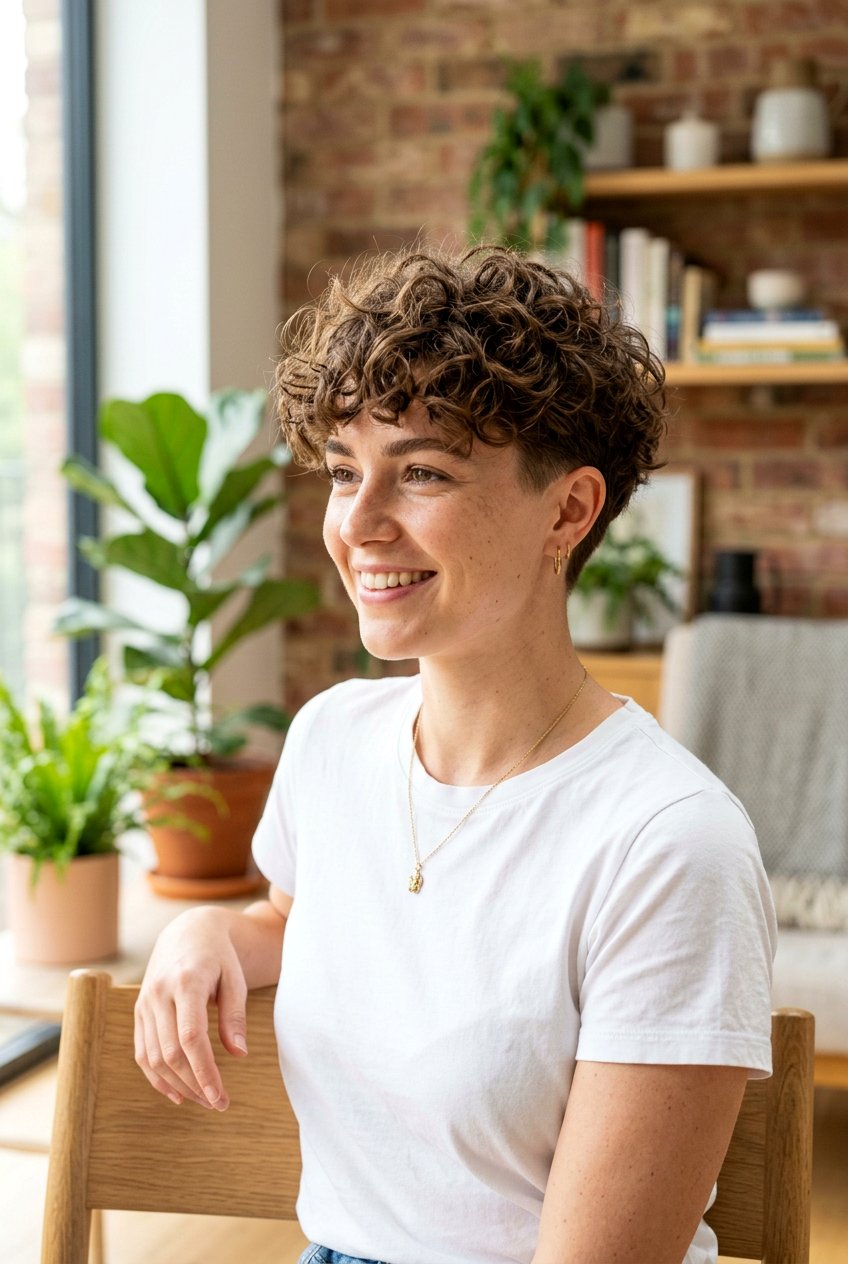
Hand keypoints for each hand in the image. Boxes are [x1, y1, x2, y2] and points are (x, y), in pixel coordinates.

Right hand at [134, 906, 248, 1110]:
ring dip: (177, 1085)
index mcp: (186, 982)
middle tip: (218, 1104)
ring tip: (203, 1100)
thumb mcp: (235, 979)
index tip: (220, 1097)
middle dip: (194, 1085)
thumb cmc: (219, 957)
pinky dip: (156, 1078)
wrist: (188, 932)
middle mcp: (159, 993)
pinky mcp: (139, 1012)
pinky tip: (178, 1093)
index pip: (191, 1038)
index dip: (204, 1072)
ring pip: (153, 1057)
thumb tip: (239, 1055)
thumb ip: (235, 1016)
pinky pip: (142, 1052)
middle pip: (170, 1053)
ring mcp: (145, 1003)